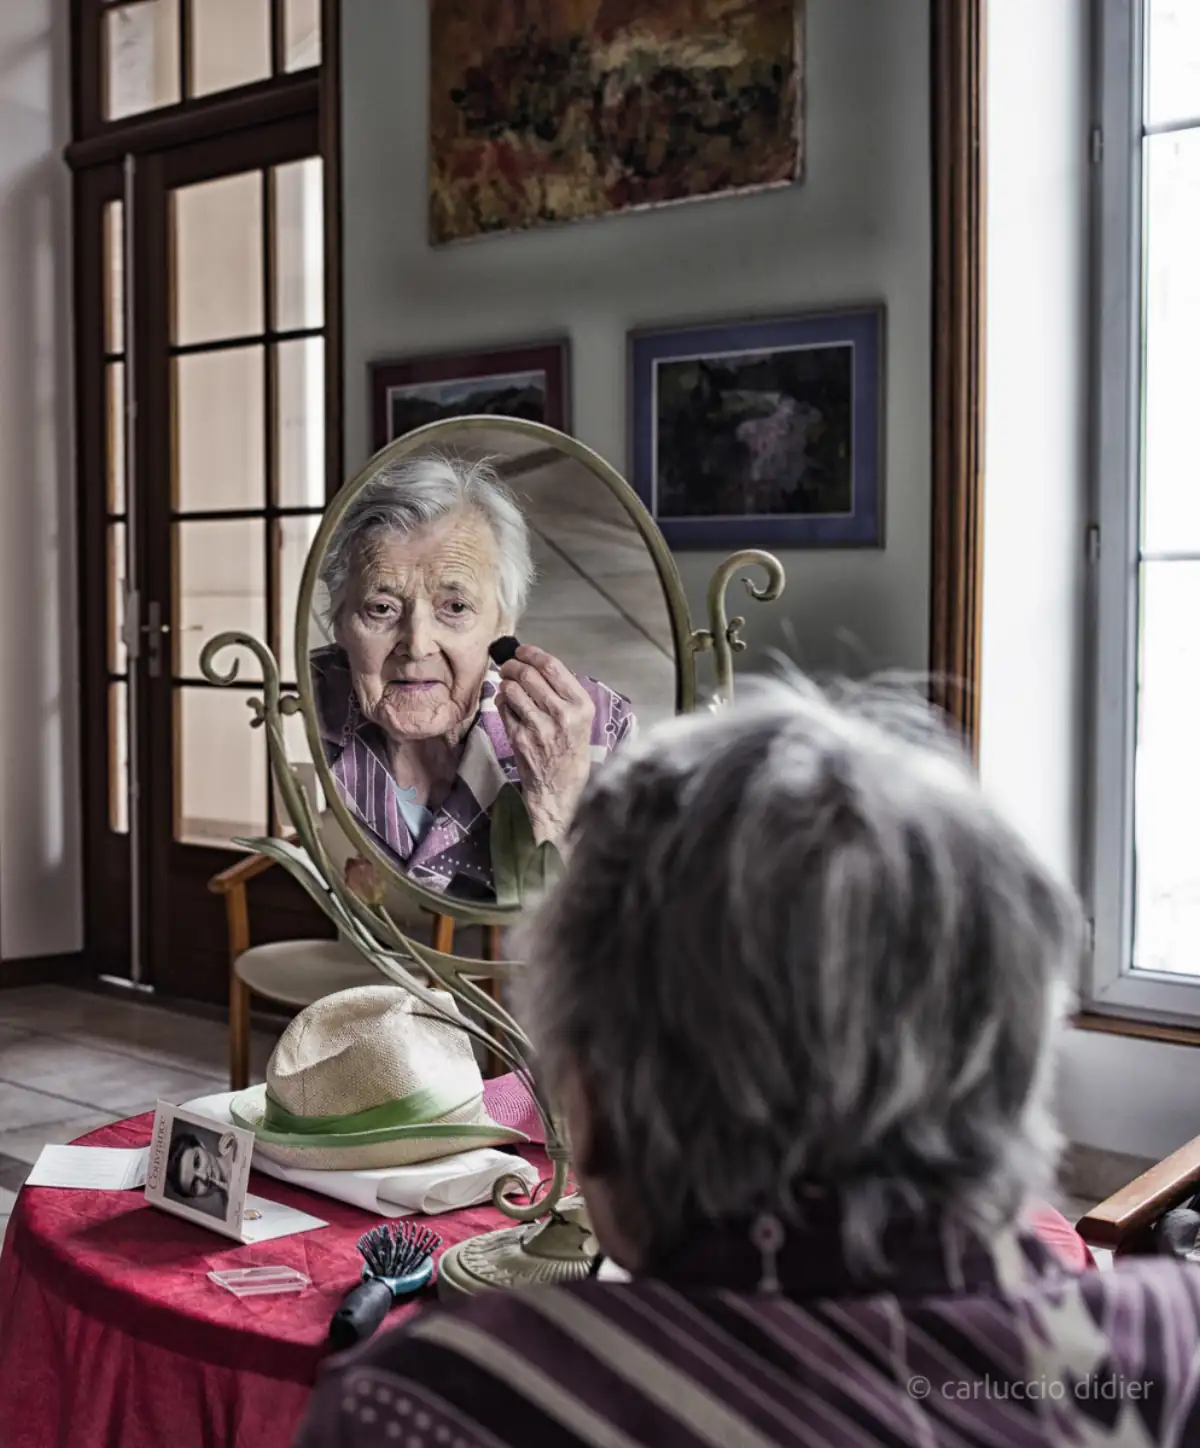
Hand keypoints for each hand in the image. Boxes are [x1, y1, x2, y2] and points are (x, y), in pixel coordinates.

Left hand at [495, 645, 594, 844]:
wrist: (560, 788)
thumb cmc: (572, 750)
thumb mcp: (581, 719)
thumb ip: (563, 692)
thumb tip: (535, 664)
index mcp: (581, 705)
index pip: (552, 666)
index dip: (531, 653)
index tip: (521, 650)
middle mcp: (562, 714)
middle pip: (528, 674)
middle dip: (512, 665)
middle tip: (508, 666)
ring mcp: (539, 726)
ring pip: (512, 689)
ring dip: (505, 683)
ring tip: (508, 685)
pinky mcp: (519, 738)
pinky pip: (503, 708)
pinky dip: (502, 701)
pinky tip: (507, 704)